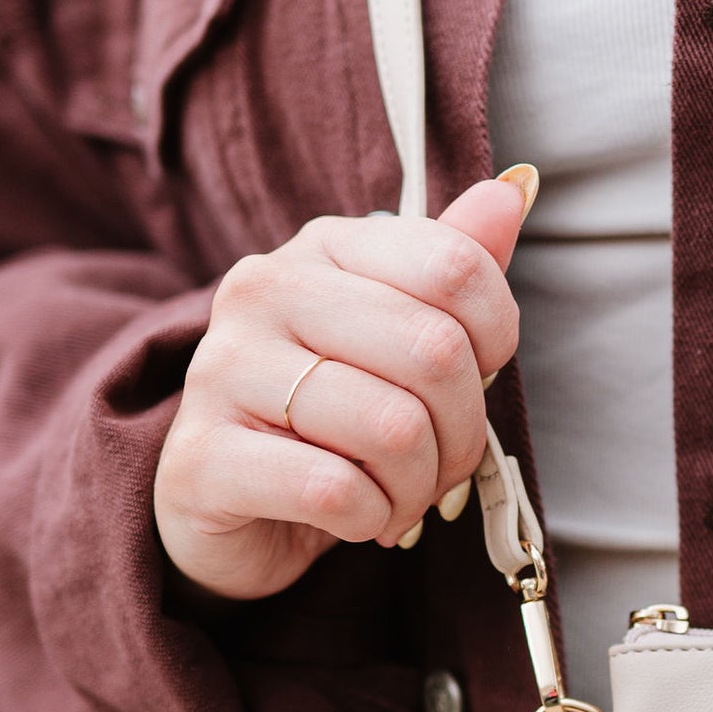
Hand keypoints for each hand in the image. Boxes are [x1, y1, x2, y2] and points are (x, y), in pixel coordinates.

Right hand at [154, 170, 536, 603]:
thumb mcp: (401, 335)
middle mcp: (263, 291)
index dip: (496, 338)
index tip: (476, 377)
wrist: (231, 509)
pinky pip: (334, 489)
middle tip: (442, 462)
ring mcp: (219, 371)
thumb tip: (511, 192)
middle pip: (434, 351)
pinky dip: (371, 518)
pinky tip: (357, 518)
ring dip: (418, 485)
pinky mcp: (200, 458)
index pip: (453, 266)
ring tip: (398, 495)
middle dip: (463, 430)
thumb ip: (454, 264)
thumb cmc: (333, 419)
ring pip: (393, 428)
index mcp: (322, 247)